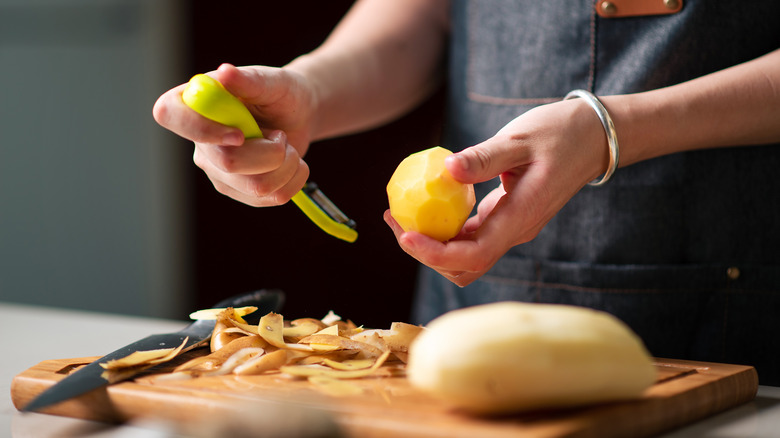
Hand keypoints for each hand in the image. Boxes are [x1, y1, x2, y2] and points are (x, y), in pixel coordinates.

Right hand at [153, 63, 315, 205]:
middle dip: (271, 151)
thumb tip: (225, 72)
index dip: (201, 129)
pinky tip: (290, 163)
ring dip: (288, 166)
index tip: (239, 133)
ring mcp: (217, 170)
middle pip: (228, 162)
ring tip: (287, 147)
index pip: (170, 115)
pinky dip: (293, 180)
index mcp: (197, 103)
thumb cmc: (282, 93)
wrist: (300, 117)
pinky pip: (270, 198)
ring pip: (256, 186)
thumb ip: (248, 79)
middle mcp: (201, 141)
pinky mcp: (238, 190)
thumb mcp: (272, 81)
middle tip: (280, 135)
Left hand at [385, 99, 610, 285]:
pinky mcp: (506, 218)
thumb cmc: (561, 132)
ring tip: (401, 214)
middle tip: (394, 220)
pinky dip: (445, 228)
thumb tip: (444, 170)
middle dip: (425, 253)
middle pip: (464, 265)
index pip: (474, 255)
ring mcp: (512, 228)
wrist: (596, 138)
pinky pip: (471, 235)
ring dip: (432, 244)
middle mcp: (516, 231)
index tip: (406, 236)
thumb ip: (483, 158)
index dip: (436, 254)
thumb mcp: (519, 138)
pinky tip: (424, 204)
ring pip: (466, 256)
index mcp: (521, 218)